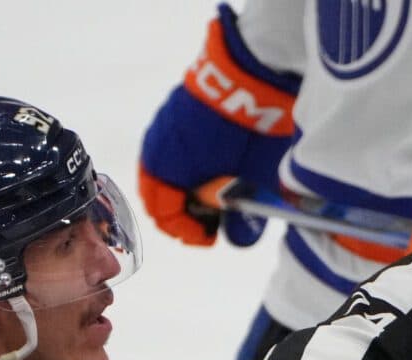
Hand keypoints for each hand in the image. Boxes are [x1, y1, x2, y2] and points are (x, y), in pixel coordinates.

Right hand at [137, 7, 296, 247]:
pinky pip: (170, 147)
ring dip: (181, 188)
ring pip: (161, 170)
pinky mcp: (176, 110)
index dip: (187, 232)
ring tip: (210, 196)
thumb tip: (240, 237)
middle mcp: (158, 148)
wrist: (253, 70)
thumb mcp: (255, 180)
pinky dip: (184, 165)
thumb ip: (244, 212)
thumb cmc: (252, 128)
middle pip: (156, 193)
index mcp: (169, 170)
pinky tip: (211, 166)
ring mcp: (164, 126)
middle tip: (206, 223)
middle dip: (179, 213)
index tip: (210, 237)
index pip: (164, 214)